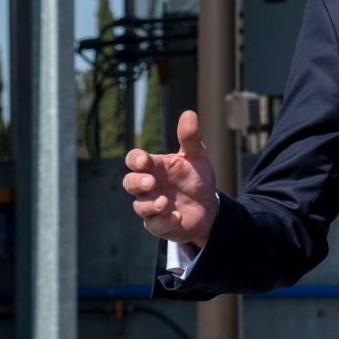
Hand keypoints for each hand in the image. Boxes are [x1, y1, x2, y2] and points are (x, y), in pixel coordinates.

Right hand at [124, 110, 218, 248]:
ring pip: (139, 206)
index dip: (135, 160)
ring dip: (150, 204)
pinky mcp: (159, 224)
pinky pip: (154, 225)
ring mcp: (151, 206)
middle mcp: (149, 186)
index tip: (144, 161)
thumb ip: (190, 138)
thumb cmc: (196, 178)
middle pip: (129, 183)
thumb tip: (189, 113)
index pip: (134, 160)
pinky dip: (164, 221)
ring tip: (165, 203)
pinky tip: (177, 217)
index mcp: (154, 167)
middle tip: (151, 182)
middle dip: (137, 182)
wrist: (209, 207)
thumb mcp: (197, 156)